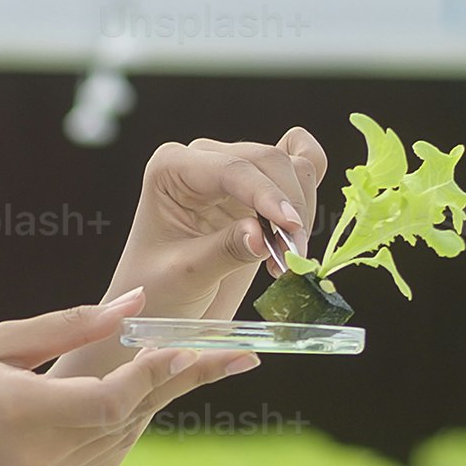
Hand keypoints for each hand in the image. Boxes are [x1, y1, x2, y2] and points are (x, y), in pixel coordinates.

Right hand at [0, 294, 255, 465]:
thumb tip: (133, 306)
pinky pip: (104, 439)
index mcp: (24, 416)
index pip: (111, 399)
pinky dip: (135, 407)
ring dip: (169, 393)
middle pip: (132, 415)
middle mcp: (43, 454)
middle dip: (188, 379)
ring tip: (222, 358)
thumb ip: (66, 325)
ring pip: (124, 428)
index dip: (157, 373)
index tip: (195, 342)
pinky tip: (167, 381)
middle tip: (244, 347)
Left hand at [106, 130, 326, 330]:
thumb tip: (261, 236)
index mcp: (172, 168)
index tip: (292, 227)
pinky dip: (308, 197)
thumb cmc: (156, 288)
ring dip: (302, 211)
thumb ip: (223, 251)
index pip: (231, 168)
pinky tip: (293, 234)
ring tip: (285, 259)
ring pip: (292, 166)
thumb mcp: (185, 275)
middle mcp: (204, 159)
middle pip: (269, 161)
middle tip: (293, 259)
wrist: (161, 305)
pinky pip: (301, 167)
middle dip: (289, 208)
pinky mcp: (259, 187)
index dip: (267, 195)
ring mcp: (235, 169)